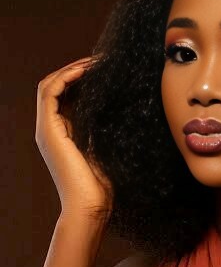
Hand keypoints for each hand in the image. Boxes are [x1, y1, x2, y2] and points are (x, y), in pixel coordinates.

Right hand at [35, 56, 112, 222]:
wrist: (90, 206)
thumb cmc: (103, 184)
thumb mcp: (108, 147)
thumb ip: (108, 128)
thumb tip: (128, 107)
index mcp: (64, 132)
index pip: (67, 94)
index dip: (82, 77)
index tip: (106, 68)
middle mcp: (51, 128)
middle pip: (56, 85)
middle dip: (77, 68)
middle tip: (102, 60)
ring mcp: (46, 129)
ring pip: (50, 85)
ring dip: (71, 69)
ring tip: (95, 61)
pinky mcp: (47, 130)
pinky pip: (49, 93)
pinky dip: (66, 77)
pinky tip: (86, 71)